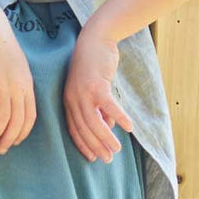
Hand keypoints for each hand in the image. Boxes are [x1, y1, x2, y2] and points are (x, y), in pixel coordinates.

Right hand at [0, 2, 36, 153]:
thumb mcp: (16, 67)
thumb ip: (16, 85)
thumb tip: (10, 103)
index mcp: (27, 85)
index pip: (30, 116)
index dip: (22, 133)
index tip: (14, 142)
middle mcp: (18, 88)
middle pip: (17, 122)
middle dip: (8, 140)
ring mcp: (4, 86)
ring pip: (2, 119)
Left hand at [63, 26, 134, 161]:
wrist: (95, 40)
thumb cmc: (95, 65)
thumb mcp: (94, 89)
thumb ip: (100, 108)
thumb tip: (110, 126)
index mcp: (69, 101)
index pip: (74, 129)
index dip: (83, 145)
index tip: (92, 157)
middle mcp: (73, 99)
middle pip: (84, 129)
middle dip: (96, 146)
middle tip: (107, 159)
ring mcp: (83, 92)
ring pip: (94, 122)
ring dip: (106, 138)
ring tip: (117, 149)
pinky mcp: (97, 85)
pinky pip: (109, 106)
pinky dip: (119, 118)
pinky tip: (129, 128)